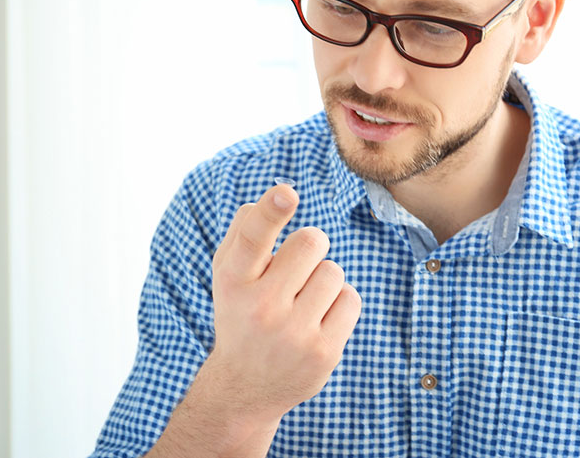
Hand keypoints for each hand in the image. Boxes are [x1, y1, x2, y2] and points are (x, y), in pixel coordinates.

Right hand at [208, 183, 361, 424]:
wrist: (245, 387)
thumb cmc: (241, 312)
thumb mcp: (228, 274)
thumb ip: (244, 230)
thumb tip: (276, 196)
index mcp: (233, 281)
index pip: (253, 238)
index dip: (271, 211)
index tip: (286, 192)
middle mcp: (261, 307)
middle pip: (311, 242)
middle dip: (311, 245)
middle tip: (296, 269)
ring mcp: (294, 333)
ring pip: (333, 271)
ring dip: (323, 279)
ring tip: (302, 301)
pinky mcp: (323, 353)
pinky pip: (351, 299)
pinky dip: (339, 302)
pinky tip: (318, 319)